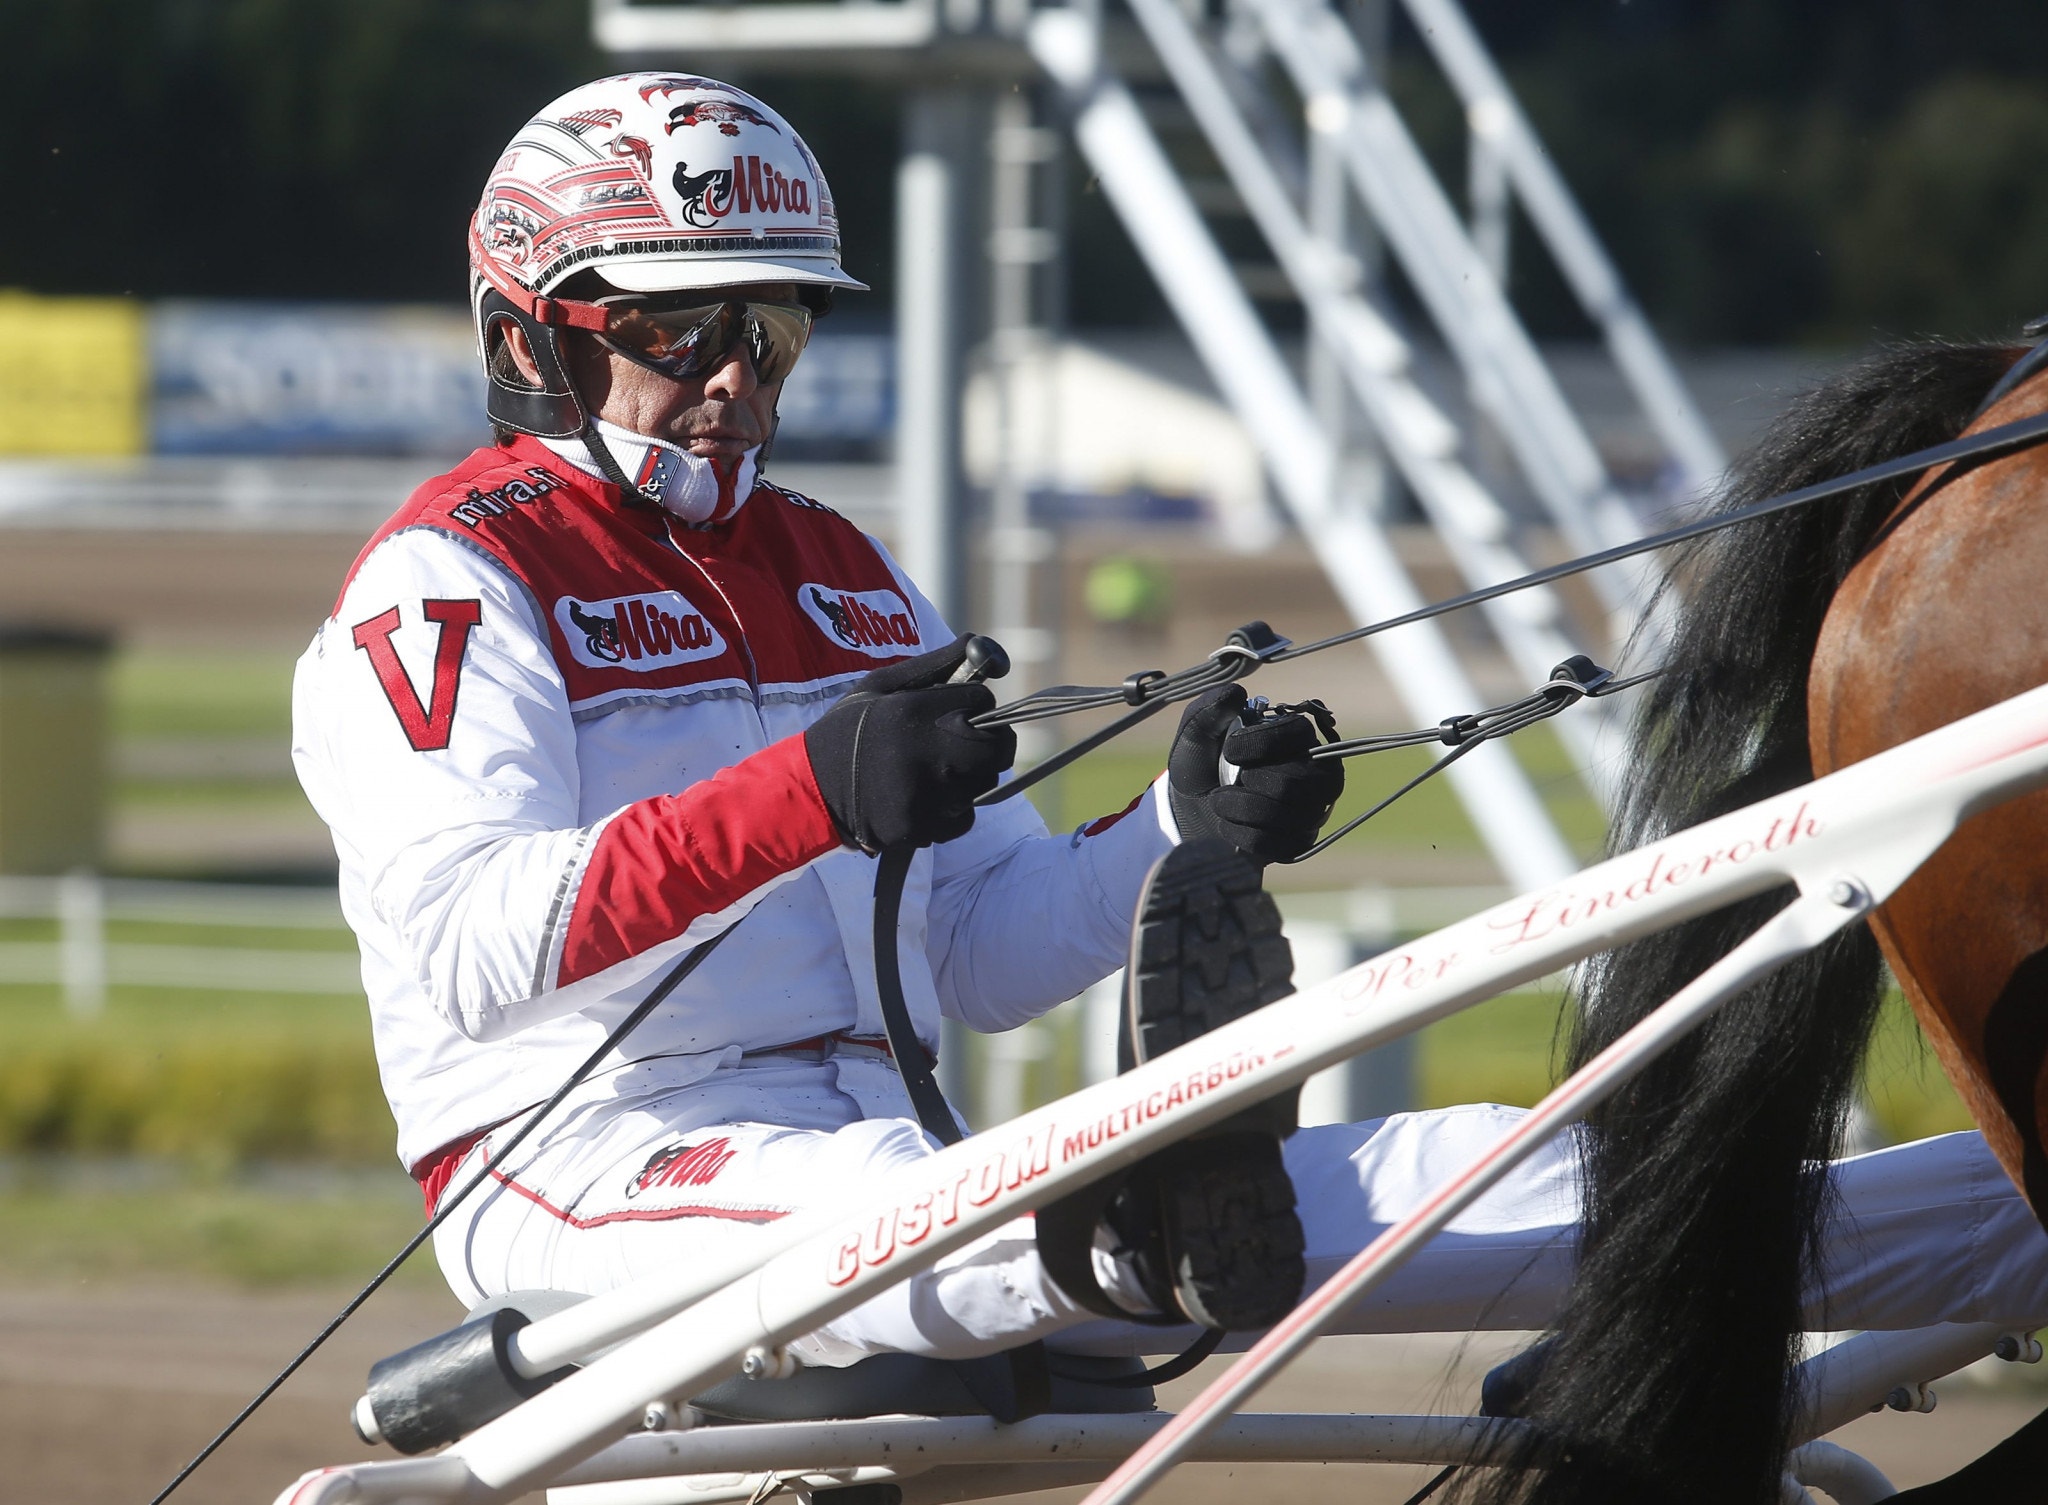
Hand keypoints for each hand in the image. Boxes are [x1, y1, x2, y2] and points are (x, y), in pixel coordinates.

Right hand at [804, 635, 1017, 851]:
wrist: (812, 791)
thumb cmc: (848, 732)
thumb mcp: (879, 686)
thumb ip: (932, 666)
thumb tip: (978, 643)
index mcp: (913, 711)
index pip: (982, 700)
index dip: (976, 701)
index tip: (960, 708)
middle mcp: (925, 754)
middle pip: (997, 748)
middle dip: (990, 742)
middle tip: (967, 742)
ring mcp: (926, 796)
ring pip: (983, 783)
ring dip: (970, 776)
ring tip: (934, 771)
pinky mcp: (923, 827)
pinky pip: (964, 817)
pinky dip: (954, 810)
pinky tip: (926, 798)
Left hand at [1167, 685, 1343, 863]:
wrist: (1193, 811)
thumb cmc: (1204, 765)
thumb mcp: (1196, 734)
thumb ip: (1209, 711)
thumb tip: (1235, 693)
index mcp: (1297, 736)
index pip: (1296, 734)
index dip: (1258, 744)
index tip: (1229, 751)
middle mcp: (1317, 771)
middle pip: (1292, 783)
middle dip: (1246, 784)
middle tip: (1229, 780)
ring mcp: (1312, 809)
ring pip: (1286, 815)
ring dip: (1239, 808)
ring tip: (1221, 801)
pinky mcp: (1299, 842)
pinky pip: (1275, 844)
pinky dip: (1240, 834)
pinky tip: (1229, 825)